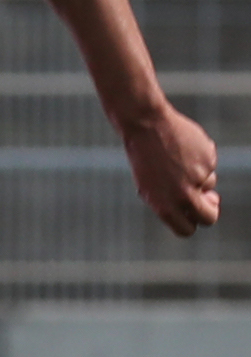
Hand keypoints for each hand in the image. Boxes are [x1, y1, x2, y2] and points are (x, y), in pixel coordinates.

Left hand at [122, 104, 221, 236]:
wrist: (146, 126)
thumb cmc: (145, 158)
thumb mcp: (150, 186)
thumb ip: (172, 200)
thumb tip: (200, 205)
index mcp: (163, 206)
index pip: (186, 230)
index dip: (191, 223)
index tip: (194, 216)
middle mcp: (183, 195)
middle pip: (208, 217)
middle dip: (210, 210)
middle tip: (209, 198)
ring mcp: (198, 178)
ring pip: (209, 185)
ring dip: (200, 176)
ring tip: (179, 159)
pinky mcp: (209, 161)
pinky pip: (210, 165)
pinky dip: (201, 159)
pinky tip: (185, 147)